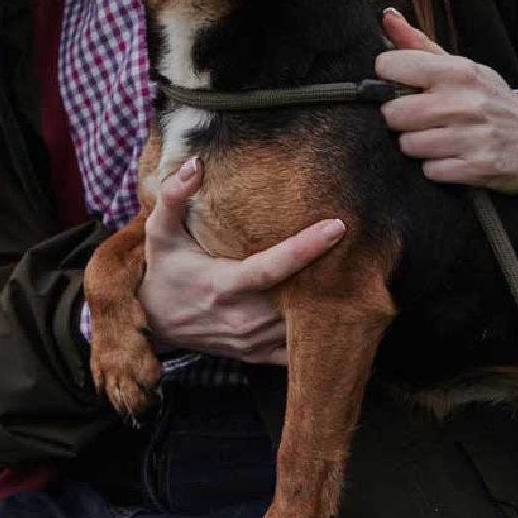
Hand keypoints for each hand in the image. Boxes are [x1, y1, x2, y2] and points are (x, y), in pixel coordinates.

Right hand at [138, 158, 345, 364]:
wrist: (153, 324)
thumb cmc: (162, 270)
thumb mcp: (159, 232)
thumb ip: (174, 197)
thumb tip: (195, 162)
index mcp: (224, 284)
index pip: (273, 267)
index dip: (307, 248)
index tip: (338, 226)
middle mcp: (243, 317)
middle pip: (301, 297)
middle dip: (333, 274)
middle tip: (364, 245)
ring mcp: (254, 341)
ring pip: (306, 327)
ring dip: (331, 301)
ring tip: (357, 270)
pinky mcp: (260, 355)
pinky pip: (302, 351)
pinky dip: (322, 332)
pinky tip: (338, 307)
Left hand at [377, 9, 517, 191]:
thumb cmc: (487, 98)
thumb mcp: (459, 66)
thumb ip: (417, 44)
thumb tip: (386, 16)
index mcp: (457, 71)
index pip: (390, 66)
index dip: (387, 78)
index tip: (400, 85)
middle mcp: (465, 102)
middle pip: (394, 113)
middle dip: (399, 118)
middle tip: (416, 118)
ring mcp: (474, 137)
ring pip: (409, 144)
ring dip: (416, 145)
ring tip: (435, 137)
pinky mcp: (479, 168)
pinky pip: (430, 171)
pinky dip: (435, 168)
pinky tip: (451, 157)